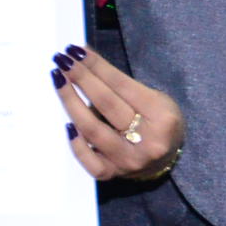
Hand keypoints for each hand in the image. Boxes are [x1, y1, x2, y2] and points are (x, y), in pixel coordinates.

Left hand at [53, 45, 185, 181]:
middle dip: (81, 78)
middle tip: (62, 59)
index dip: (96, 66)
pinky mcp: (113, 175)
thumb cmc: (157, 122)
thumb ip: (121, 85)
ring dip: (70, 102)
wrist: (167, 159)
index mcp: (162, 117)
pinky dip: (76, 143)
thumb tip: (82, 60)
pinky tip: (67, 124)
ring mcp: (128, 161)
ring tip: (58, 80)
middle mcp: (147, 142)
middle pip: (106, 104)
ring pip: (92, 130)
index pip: (121, 85)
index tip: (76, 51)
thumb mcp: (154, 98)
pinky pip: (88, 161)